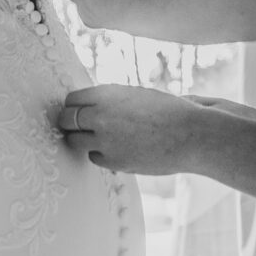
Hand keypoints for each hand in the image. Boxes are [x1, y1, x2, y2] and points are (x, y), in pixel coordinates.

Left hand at [58, 84, 204, 174]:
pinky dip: (100, 154)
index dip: (73, 106)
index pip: (71, 100)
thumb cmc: (167, 110)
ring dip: (81, 140)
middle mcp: (100, 116)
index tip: (77, 110)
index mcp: (105, 94)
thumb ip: (109, 100)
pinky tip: (114, 149)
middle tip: (75, 126)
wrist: (190, 134)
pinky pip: (94, 158)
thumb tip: (87, 108)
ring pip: (74, 142)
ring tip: (94, 138)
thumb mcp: (135, 94)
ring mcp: (104, 141)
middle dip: (69, 123)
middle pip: (65, 120)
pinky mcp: (113, 161)